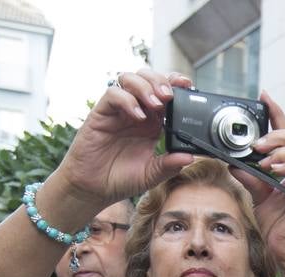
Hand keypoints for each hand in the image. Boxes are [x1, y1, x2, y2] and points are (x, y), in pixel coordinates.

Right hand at [54, 69, 197, 209]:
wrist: (94, 189)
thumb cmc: (121, 179)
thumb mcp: (151, 175)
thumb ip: (169, 165)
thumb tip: (190, 157)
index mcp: (153, 122)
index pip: (164, 92)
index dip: (175, 83)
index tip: (187, 85)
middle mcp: (136, 112)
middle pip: (148, 79)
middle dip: (161, 81)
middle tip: (170, 96)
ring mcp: (118, 111)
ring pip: (130, 79)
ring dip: (145, 87)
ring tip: (156, 104)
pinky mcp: (101, 113)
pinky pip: (113, 94)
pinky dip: (127, 100)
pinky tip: (138, 115)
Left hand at [226, 92, 284, 267]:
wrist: (284, 250)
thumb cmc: (276, 224)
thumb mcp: (257, 194)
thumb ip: (248, 176)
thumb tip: (231, 160)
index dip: (277, 113)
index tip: (263, 96)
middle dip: (279, 135)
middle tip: (258, 144)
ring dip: (283, 151)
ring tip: (266, 161)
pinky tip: (277, 171)